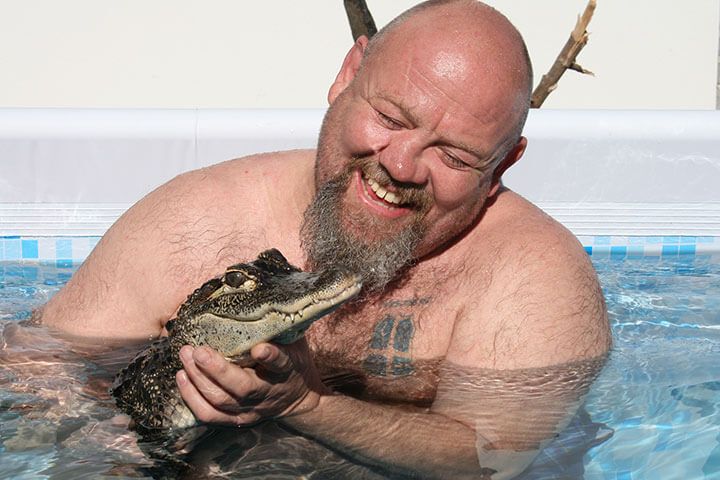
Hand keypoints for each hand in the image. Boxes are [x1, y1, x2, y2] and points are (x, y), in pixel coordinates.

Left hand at [176, 339, 328, 426]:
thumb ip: (278, 324)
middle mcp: (269, 392)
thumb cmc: (293, 361)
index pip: (281, 363)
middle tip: (197, 350)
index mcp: (288, 369)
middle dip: (217, 370)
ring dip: (199, 380)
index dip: (270, 356)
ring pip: (221, 401)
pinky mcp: (238, 420)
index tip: (258, 348)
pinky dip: (192, 398)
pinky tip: (182, 377)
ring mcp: (252, 409)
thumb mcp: (295, 340)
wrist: (300, 399)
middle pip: (242, 388)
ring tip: (185, 357)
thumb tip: (258, 290)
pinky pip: (210, 415)